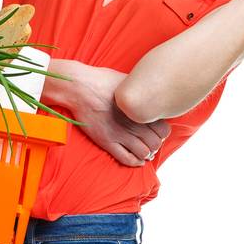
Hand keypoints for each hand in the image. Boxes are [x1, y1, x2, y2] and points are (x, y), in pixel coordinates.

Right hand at [43, 57, 172, 166]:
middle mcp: (134, 123)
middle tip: (151, 142)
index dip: (162, 133)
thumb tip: (150, 90)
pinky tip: (138, 160)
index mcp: (141, 109)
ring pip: (143, 153)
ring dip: (146, 154)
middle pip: (156, 143)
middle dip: (156, 144)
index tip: (157, 131)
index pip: (164, 130)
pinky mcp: (107, 141)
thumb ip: (141, 89)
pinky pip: (126, 158)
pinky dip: (135, 162)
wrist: (79, 88)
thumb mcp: (128, 81)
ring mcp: (120, 134)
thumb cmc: (102, 80)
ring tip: (145, 151)